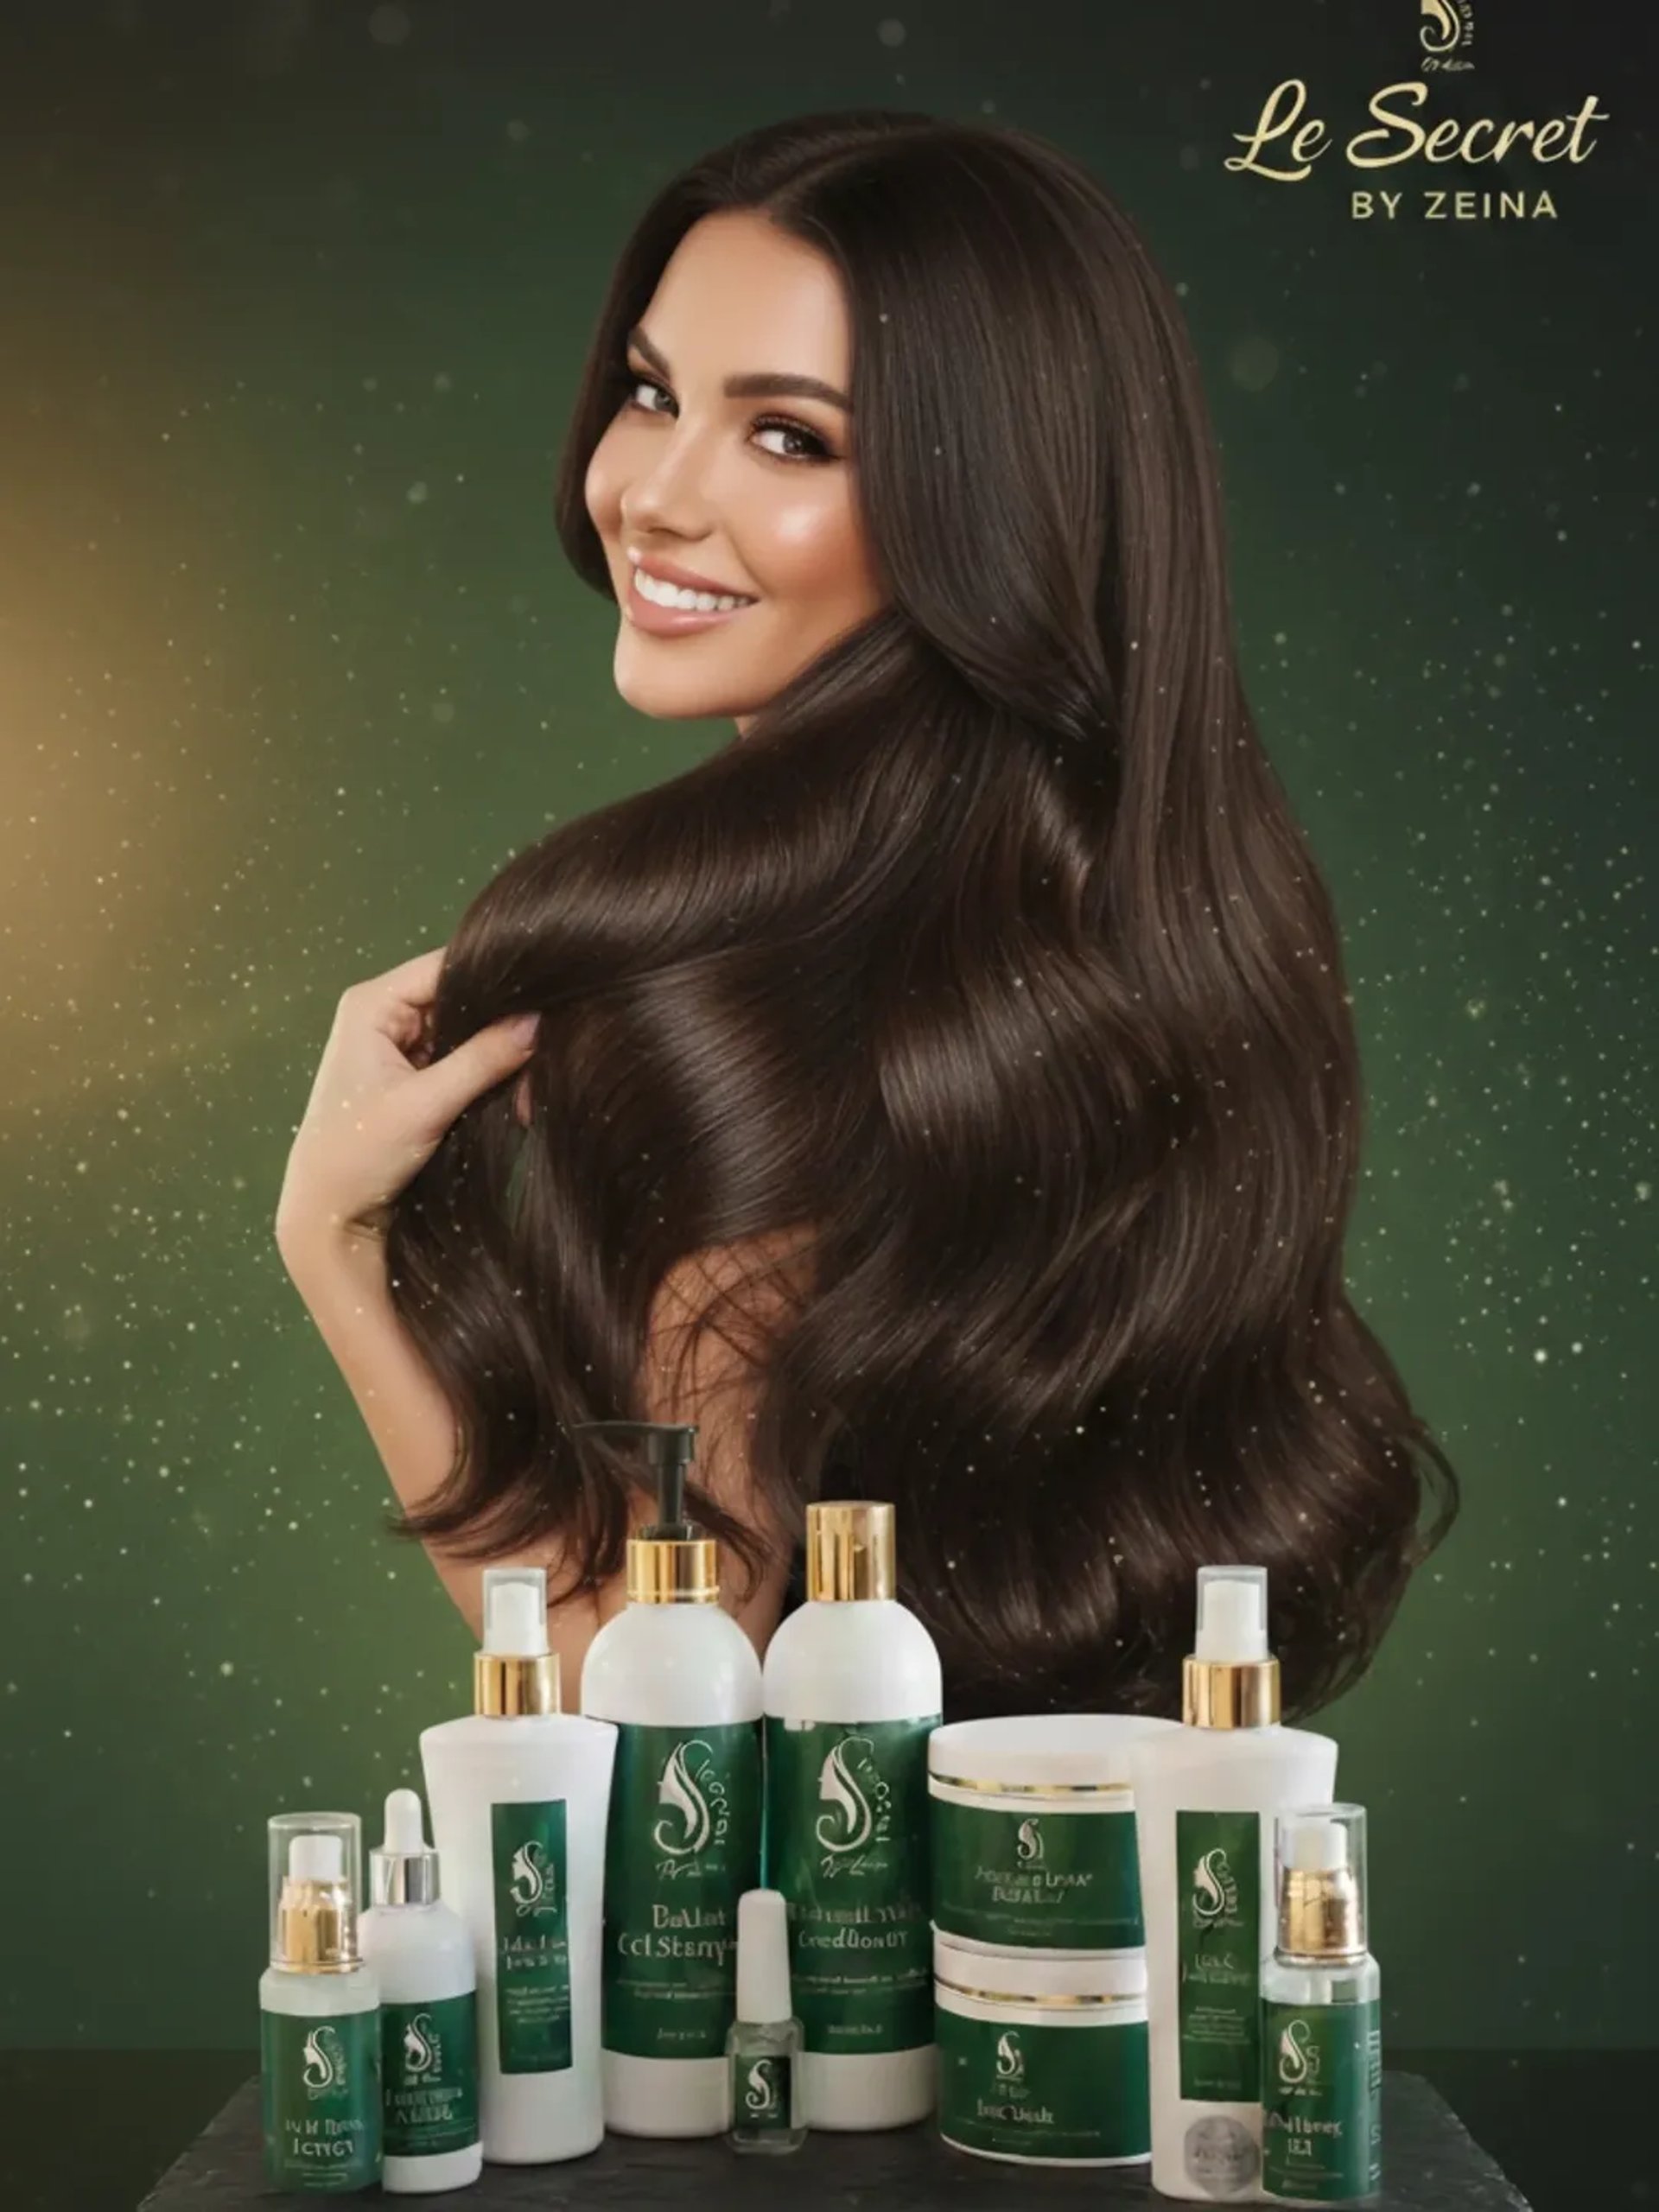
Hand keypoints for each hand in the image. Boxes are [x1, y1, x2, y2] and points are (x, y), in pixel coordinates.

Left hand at [275, 945, 537, 1249]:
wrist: (331, 1218)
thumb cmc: (359, 1154)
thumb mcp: (426, 1105)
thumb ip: (483, 1059)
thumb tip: (538, 1020)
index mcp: (373, 1004)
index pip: (446, 966)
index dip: (495, 976)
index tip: (545, 994)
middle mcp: (386, 1016)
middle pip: (462, 999)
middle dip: (504, 1027)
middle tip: (550, 1052)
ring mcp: (401, 1048)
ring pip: (469, 1035)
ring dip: (501, 1059)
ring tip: (536, 1087)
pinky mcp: (416, 1080)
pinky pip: (464, 1064)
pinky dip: (490, 1081)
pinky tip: (520, 1100)